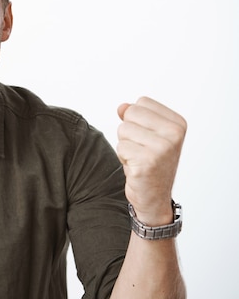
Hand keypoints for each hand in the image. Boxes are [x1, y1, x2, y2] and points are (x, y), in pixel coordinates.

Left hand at [116, 97, 186, 225]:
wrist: (153, 197)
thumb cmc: (149, 162)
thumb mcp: (146, 134)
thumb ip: (134, 116)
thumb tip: (122, 107)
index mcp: (178, 123)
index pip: (141, 102)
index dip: (136, 120)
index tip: (148, 137)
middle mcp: (174, 134)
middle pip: (130, 114)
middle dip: (128, 132)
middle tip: (141, 149)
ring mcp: (162, 148)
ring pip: (123, 130)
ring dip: (125, 146)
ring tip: (139, 158)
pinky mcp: (147, 162)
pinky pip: (121, 147)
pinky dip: (124, 158)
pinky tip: (136, 167)